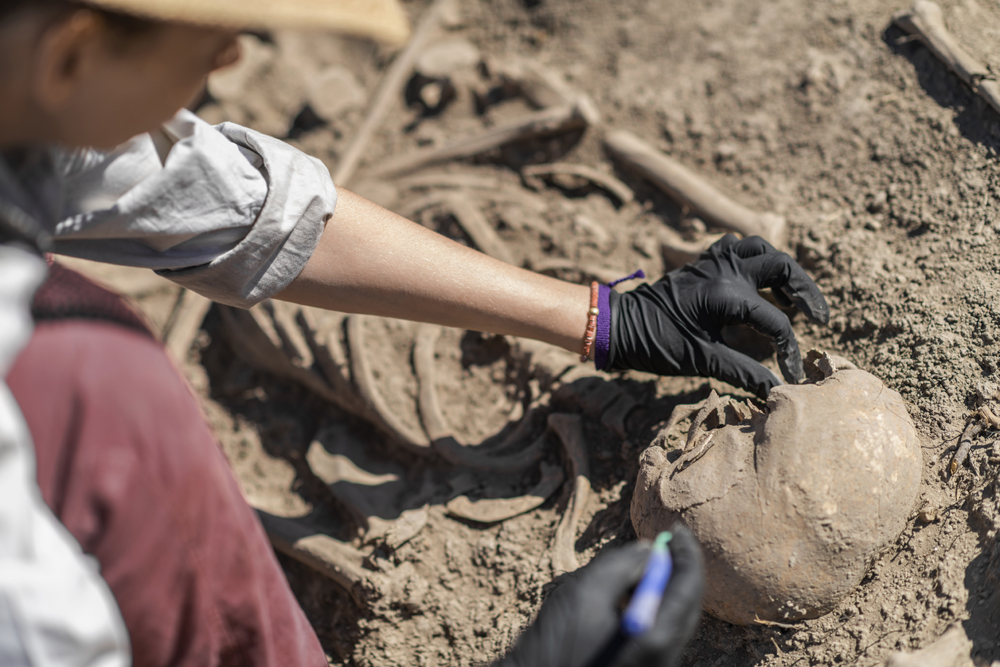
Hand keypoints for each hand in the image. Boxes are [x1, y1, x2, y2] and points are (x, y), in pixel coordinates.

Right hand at [494, 527, 702, 666]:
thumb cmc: (555, 644)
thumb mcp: (585, 591)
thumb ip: (621, 565)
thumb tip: (648, 551)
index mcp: (655, 638)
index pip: (689, 588)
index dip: (685, 553)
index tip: (676, 530)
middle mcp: (663, 658)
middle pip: (684, 605)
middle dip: (675, 570)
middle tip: (662, 543)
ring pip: (669, 618)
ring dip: (658, 587)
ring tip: (633, 567)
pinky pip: (655, 632)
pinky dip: (646, 606)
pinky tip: (620, 595)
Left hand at [607, 234, 828, 398]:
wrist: (619, 326)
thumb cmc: (657, 345)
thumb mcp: (702, 361)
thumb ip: (743, 373)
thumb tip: (777, 391)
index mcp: (727, 296)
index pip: (776, 322)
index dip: (790, 350)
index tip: (793, 374)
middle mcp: (724, 271)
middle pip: (782, 265)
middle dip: (805, 291)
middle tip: (818, 317)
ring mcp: (712, 261)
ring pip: (760, 248)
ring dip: (781, 268)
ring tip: (791, 297)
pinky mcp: (702, 261)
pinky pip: (735, 246)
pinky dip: (753, 258)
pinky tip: (757, 281)